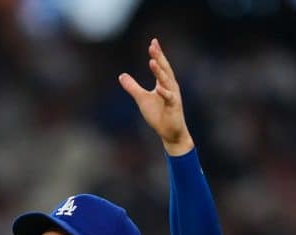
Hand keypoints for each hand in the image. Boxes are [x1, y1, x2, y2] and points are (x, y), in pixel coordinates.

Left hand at [118, 38, 193, 155]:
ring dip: (160, 72)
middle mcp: (170, 86)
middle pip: (164, 69)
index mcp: (163, 83)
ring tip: (152, 61)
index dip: (157, 54)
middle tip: (153, 45)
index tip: (153, 42)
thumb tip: (121, 75)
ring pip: (166, 81)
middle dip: (159, 57)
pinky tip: (158, 88)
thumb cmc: (159, 115)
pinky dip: (164, 93)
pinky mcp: (174, 107)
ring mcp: (173, 96)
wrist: (170, 132)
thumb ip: (132, 87)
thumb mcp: (142, 99)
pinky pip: (169, 98)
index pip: (160, 66)